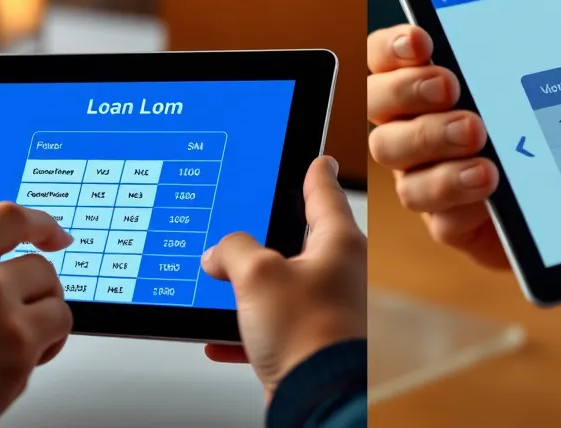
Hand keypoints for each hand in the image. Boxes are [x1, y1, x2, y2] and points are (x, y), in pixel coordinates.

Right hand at [0, 159, 73, 426]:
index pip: (13, 218)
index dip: (40, 223)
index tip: (53, 232)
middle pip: (39, 266)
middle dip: (29, 285)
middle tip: (10, 305)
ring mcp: (5, 323)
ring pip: (54, 301)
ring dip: (41, 314)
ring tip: (12, 331)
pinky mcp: (18, 362)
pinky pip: (55, 337)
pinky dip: (43, 346)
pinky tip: (13, 356)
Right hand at [200, 156, 365, 400]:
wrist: (321, 403)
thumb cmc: (308, 337)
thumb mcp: (258, 276)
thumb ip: (234, 251)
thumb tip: (220, 253)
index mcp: (339, 241)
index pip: (323, 190)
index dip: (314, 169)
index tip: (317, 157)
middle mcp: (340, 271)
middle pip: (300, 238)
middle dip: (268, 236)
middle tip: (250, 222)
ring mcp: (328, 307)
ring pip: (284, 283)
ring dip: (251, 287)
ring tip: (224, 283)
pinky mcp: (313, 342)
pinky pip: (275, 324)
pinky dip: (247, 328)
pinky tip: (223, 337)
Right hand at [367, 24, 508, 269]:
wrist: (557, 202)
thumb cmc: (527, 131)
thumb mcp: (516, 87)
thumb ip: (493, 64)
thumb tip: (497, 23)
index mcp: (419, 88)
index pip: (383, 57)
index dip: (390, 47)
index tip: (419, 41)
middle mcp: (410, 128)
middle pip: (377, 105)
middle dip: (408, 91)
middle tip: (449, 86)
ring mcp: (424, 175)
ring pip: (399, 160)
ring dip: (433, 142)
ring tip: (477, 136)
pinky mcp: (449, 221)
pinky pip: (439, 215)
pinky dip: (460, 195)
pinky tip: (488, 183)